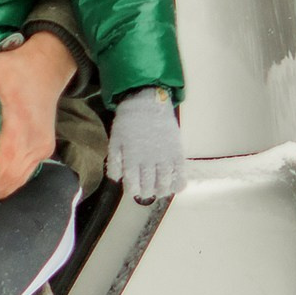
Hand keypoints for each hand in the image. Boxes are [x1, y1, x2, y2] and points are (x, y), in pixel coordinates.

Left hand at [0, 31, 74, 199]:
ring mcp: (41, 150)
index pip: (0, 166)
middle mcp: (33, 144)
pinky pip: (25, 174)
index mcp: (19, 127)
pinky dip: (7, 179)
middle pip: (7, 181)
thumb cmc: (15, 66)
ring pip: (16, 182)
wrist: (48, 64)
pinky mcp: (44, 150)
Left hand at [105, 86, 184, 203]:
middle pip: (149, 186)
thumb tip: (117, 179)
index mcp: (131, 158)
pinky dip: (179, 184)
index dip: (133, 190)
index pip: (132, 183)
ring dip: (162, 190)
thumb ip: (114, 161)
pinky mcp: (177, 152)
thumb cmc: (128, 122)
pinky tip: (176, 186)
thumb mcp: (115, 140)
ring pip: (164, 183)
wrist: (147, 103)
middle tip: (147, 191)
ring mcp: (164, 157)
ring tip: (160, 191)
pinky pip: (180, 173)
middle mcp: (148, 160)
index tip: (134, 190)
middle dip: (147, 192)